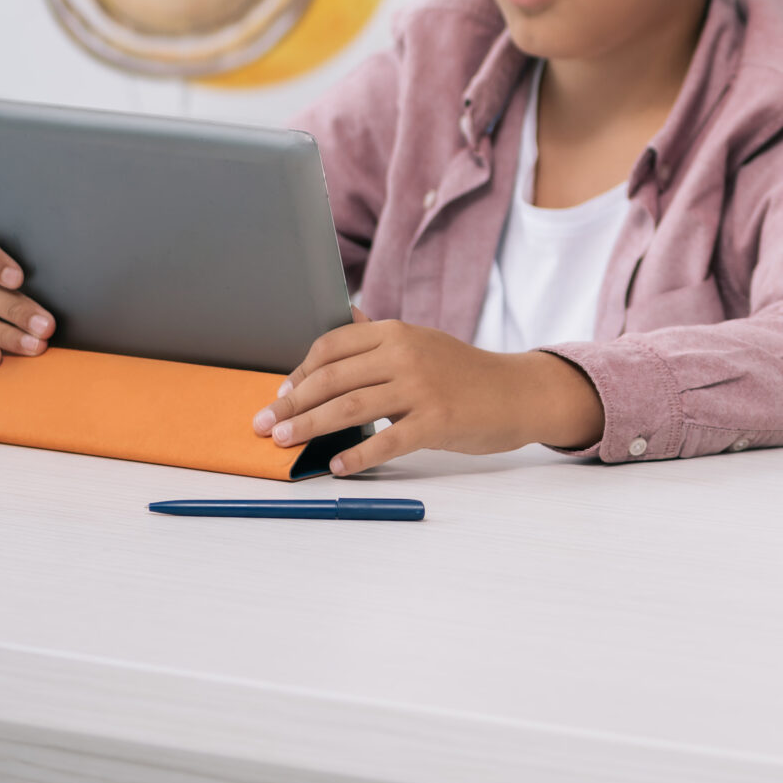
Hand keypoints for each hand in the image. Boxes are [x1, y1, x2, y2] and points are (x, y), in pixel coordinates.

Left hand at [253, 309, 606, 473]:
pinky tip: (336, 464)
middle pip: (333, 377)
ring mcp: (423, 386)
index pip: (332, 345)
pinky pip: (387, 441)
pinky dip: (356, 455)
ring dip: (309, 426)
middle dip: (291, 402)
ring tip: (284, 442)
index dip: (300, 371)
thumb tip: (341, 318)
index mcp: (397, 331)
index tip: (281, 392)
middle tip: (264, 423)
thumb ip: (380, 338)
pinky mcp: (438, 420)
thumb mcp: (421, 343)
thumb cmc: (463, 374)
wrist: (518, 392)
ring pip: (350, 407)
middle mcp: (406, 353)